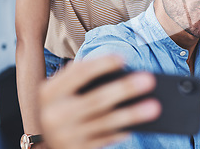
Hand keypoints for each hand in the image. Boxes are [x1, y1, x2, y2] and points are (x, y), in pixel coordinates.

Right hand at [39, 55, 160, 148]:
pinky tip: (138, 124)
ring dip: (133, 114)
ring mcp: (66, 136)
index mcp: (49, 92)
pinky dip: (122, 131)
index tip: (123, 58)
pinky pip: (105, 140)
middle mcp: (54, 115)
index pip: (79, 74)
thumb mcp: (61, 90)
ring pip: (106, 122)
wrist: (45, 142)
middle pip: (97, 99)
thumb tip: (119, 71)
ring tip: (154, 106)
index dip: (101, 64)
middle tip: (149, 80)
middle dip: (125, 88)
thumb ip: (80, 76)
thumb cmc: (62, 105)